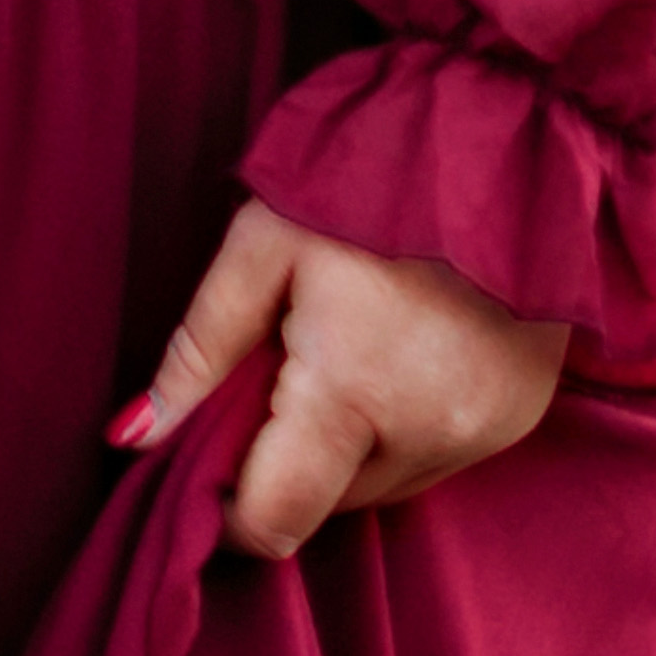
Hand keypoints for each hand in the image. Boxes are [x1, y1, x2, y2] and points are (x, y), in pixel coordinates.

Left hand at [114, 202, 559, 558]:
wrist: (504, 135)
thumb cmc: (369, 178)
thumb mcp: (263, 245)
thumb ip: (198, 350)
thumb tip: (134, 438)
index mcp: (353, 393)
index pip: (275, 520)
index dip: (229, 512)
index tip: (211, 462)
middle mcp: (427, 434)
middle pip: (326, 506)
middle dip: (286, 464)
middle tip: (280, 373)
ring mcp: (483, 431)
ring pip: (381, 489)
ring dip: (346, 451)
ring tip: (342, 353)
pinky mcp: (521, 419)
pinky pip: (434, 460)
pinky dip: (401, 432)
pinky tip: (398, 358)